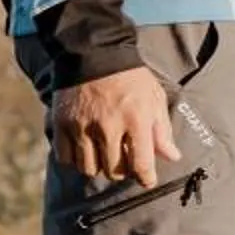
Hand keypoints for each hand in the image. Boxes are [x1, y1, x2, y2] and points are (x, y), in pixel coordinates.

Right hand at [51, 66, 177, 188]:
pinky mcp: (62, 124)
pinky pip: (66, 158)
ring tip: (105, 153)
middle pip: (114, 170)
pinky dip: (75, 159)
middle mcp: (108, 126)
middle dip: (123, 171)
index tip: (147, 180)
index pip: (141, 164)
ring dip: (99, 166)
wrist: (95, 53)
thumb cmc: (131, 78)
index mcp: (136, 119)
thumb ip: (162, 131)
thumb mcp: (154, 99)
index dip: (146, 178)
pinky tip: (85, 148)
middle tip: (125, 161)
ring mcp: (82, 126)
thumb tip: (172, 157)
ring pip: (89, 168)